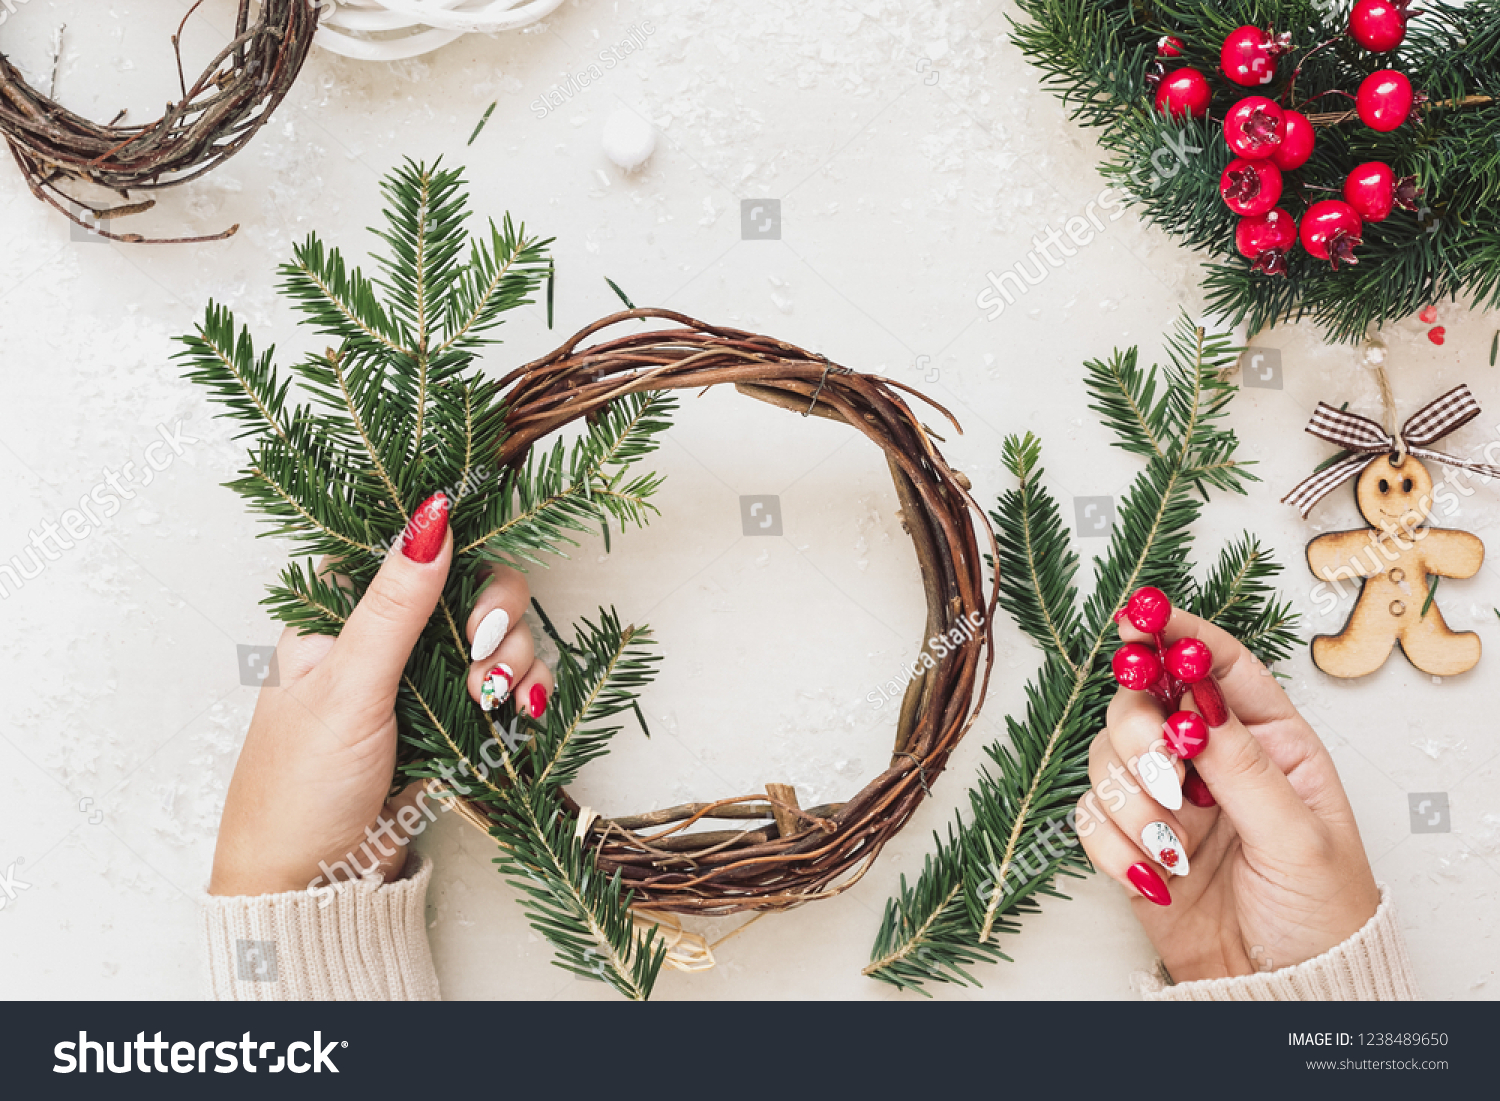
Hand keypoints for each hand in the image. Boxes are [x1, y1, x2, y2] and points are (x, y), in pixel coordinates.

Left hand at [209, 494, 554, 896]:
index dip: (457, 550)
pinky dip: (525, 692)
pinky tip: (520, 714)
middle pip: (472, 583)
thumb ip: (396, 604)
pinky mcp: (454, 714)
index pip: (411, 545)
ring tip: (493, 702)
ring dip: (516, 661)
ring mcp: (424, 673)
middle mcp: (387, 631)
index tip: (470, 586)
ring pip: (500, 633)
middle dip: (497, 617)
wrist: (315, 883)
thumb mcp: (348, 686)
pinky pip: (509, 681)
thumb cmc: (301, 785)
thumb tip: (432, 516)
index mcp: (339, 608)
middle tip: (484, 654)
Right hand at [1077, 605, 1379, 981]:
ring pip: (1106, 757)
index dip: (1175, 633)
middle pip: (1141, 702)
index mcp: (1268, 740)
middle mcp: (1210, 759)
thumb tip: (1198, 704)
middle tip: (1166, 775)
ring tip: (1175, 848)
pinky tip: (1156, 877)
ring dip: (1132, 803)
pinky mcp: (1131, 840)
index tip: (1139, 615)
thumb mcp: (1299, 838)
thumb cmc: (1319, 915)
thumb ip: (1244, 768)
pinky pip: (1090, 817)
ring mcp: (1167, 798)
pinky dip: (1114, 847)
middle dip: (1141, 735)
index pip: (1216, 666)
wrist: (1285, 993)